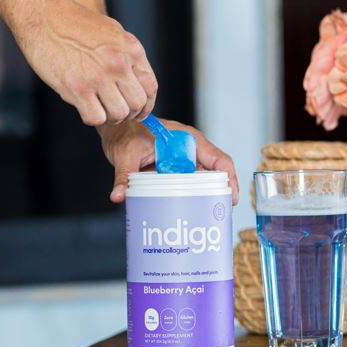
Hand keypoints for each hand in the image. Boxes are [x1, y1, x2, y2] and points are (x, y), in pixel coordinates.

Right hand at [15, 0, 157, 125]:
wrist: (44, 15)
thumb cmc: (74, 23)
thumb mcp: (112, 33)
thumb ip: (126, 56)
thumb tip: (134, 83)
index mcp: (131, 49)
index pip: (151, 87)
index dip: (146, 105)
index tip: (139, 112)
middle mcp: (119, 63)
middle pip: (137, 103)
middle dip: (128, 113)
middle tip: (114, 110)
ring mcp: (99, 76)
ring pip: (119, 114)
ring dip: (110, 117)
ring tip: (98, 108)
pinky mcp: (77, 88)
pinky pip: (95, 118)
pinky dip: (91, 118)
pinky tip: (84, 107)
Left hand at [98, 119, 239, 204]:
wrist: (116, 129)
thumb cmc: (124, 132)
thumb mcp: (125, 153)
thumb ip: (124, 175)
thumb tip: (119, 196)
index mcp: (187, 139)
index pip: (217, 158)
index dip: (228, 179)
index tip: (230, 199)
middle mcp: (189, 150)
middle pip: (213, 174)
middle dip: (219, 194)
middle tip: (218, 215)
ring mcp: (183, 162)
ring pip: (201, 182)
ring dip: (203, 198)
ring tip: (205, 218)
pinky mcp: (174, 171)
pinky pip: (186, 186)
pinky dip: (187, 198)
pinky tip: (186, 213)